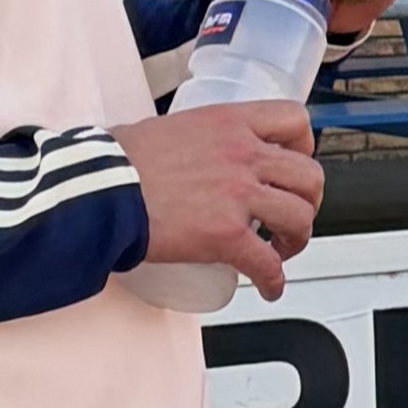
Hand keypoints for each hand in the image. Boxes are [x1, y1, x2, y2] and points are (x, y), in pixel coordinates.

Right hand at [117, 101, 324, 300]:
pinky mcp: (226, 235)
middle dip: (308, 201)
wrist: (98, 191)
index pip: (294, 119)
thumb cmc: (117, 162)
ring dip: (298, 239)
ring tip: (282, 250)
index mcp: (229, 123)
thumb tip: (192, 153)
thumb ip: (195, 138)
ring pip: (300, 218)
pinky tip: (269, 287)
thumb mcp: (169, 129)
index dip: (304, 145)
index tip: (296, 163)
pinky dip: (274, 280)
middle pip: (309, 176)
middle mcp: (243, 154)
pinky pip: (268, 263)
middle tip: (293, 215)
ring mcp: (238, 194)